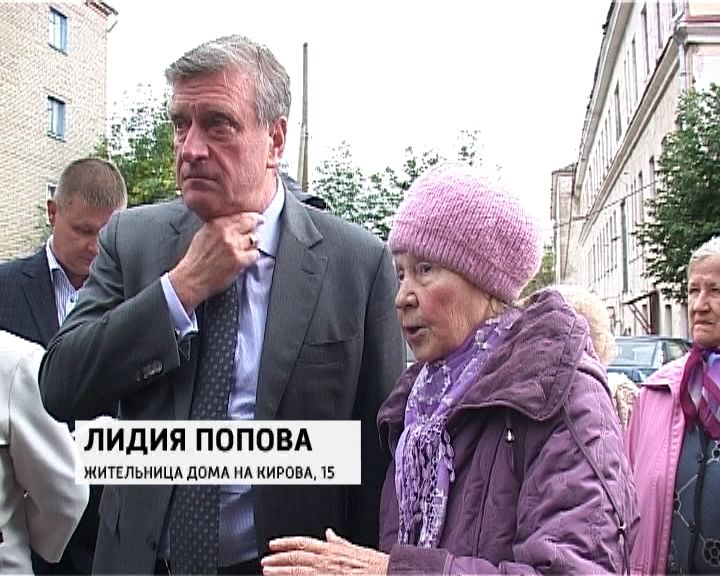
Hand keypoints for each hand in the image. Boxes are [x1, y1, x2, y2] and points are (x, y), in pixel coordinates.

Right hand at [169, 212, 261, 311]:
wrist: (191, 278)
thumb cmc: (195, 259)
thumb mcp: (203, 234)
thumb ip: (219, 226)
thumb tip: (234, 223)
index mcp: (217, 224)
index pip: (241, 215)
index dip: (253, 217)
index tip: (257, 218)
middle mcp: (227, 233)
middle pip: (252, 223)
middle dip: (258, 226)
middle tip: (259, 229)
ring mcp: (234, 247)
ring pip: (255, 240)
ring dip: (253, 244)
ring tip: (247, 249)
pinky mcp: (239, 260)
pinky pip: (255, 254)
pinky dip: (252, 257)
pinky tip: (246, 260)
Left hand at [261, 528, 389, 574]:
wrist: (385, 573)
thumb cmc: (373, 564)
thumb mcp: (354, 547)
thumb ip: (338, 542)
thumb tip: (329, 534)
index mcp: (330, 549)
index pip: (302, 543)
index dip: (285, 543)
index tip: (273, 545)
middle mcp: (325, 560)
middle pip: (295, 558)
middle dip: (278, 560)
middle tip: (264, 562)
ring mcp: (325, 573)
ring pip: (298, 572)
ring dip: (281, 572)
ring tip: (268, 572)